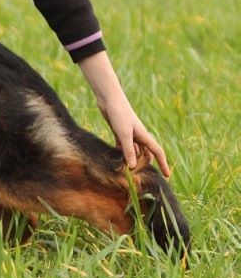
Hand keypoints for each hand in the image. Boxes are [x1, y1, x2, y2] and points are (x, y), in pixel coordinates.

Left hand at [78, 51, 170, 176]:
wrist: (109, 99)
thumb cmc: (119, 114)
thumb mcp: (124, 134)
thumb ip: (128, 150)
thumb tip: (133, 168)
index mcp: (144, 136)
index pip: (157, 152)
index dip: (163, 164)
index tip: (167, 176)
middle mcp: (138, 135)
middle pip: (147, 153)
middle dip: (148, 165)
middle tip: (147, 178)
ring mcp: (129, 133)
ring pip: (134, 150)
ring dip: (134, 160)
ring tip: (131, 172)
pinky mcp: (118, 131)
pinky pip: (123, 146)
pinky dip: (122, 153)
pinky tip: (118, 160)